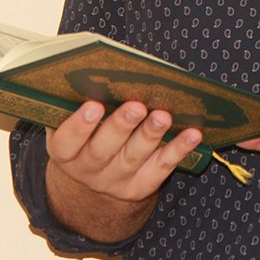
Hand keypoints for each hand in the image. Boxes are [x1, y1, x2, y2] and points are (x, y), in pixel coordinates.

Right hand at [44, 100, 201, 240]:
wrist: (93, 187)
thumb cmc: (83, 139)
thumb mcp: (68, 126)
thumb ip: (72, 105)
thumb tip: (85, 72)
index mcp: (66, 154)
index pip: (66, 142)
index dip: (79, 126)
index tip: (94, 105)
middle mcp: (88, 170)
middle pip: (103, 150)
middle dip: (121, 126)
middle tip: (136, 106)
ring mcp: (115, 181)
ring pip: (134, 157)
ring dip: (151, 135)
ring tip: (163, 116)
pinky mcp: (140, 187)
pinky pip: (161, 168)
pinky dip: (178, 150)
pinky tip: (193, 134)